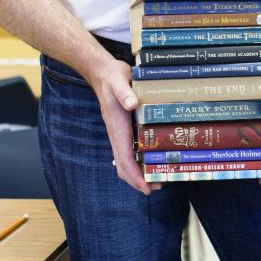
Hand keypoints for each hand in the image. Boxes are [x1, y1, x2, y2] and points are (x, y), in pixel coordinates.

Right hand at [90, 56, 149, 194]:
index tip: (146, 188)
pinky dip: (139, 160)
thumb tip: (131, 104)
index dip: (135, 176)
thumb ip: (124, 92)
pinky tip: (152, 160)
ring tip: (158, 178)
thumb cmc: (112, 78)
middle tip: (157, 186)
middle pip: (124, 166)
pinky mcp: (124, 129)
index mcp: (117, 128)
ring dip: (139, 172)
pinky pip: (130, 151)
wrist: (102, 72)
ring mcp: (120, 133)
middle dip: (138, 180)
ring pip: (127, 161)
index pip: (124, 159)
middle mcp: (117, 135)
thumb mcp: (119, 81)